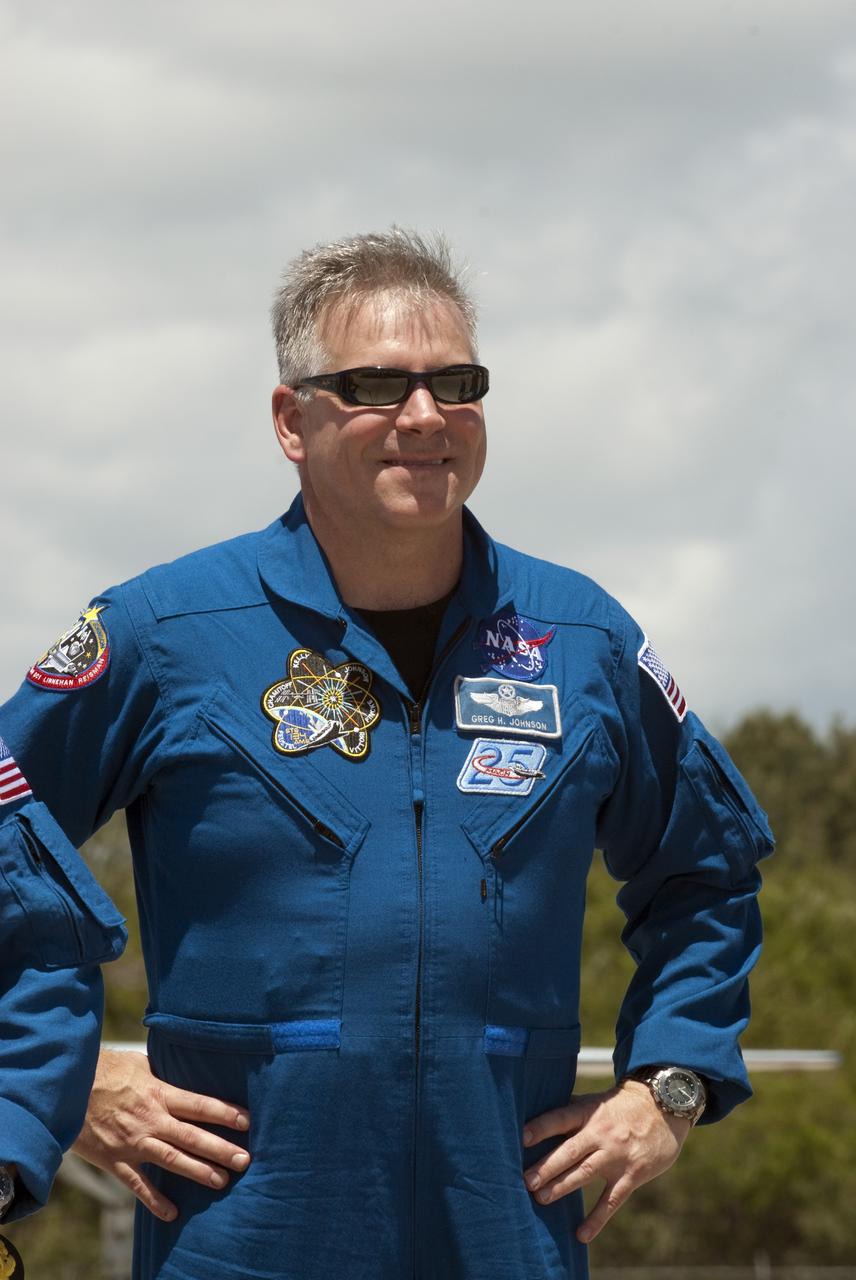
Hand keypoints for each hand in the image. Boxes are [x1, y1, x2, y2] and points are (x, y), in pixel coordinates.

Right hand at [71, 1049, 250, 1220]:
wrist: (68, 1088)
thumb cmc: (106, 1071)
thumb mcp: (140, 1064)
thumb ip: (163, 1074)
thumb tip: (184, 1071)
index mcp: (159, 1093)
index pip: (200, 1105)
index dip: (225, 1113)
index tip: (247, 1121)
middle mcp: (151, 1120)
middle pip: (192, 1136)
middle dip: (220, 1148)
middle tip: (244, 1160)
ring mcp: (134, 1142)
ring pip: (172, 1160)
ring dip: (198, 1171)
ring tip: (221, 1181)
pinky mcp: (115, 1160)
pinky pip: (137, 1184)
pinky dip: (154, 1200)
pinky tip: (172, 1214)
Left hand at [522, 1080, 689, 1242]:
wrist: (663, 1109)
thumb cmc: (618, 1107)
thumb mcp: (594, 1102)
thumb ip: (569, 1112)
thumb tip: (533, 1117)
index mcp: (588, 1113)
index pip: (560, 1119)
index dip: (541, 1128)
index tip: (521, 1138)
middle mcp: (601, 1133)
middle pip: (570, 1151)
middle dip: (547, 1167)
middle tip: (526, 1181)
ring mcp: (617, 1155)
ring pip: (586, 1174)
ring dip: (562, 1187)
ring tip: (540, 1198)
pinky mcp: (632, 1175)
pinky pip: (611, 1200)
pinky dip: (597, 1219)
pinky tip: (581, 1235)